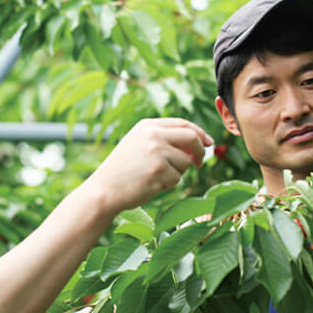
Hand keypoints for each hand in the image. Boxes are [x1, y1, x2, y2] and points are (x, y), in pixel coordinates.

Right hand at [85, 118, 212, 214]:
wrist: (105, 189)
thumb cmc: (123, 170)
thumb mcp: (139, 144)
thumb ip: (164, 139)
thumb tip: (199, 144)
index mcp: (148, 126)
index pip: (183, 123)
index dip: (199, 133)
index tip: (208, 142)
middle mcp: (153, 135)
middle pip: (192, 138)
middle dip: (200, 151)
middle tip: (200, 162)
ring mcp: (157, 152)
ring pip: (186, 162)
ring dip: (177, 173)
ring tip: (155, 177)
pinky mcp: (159, 170)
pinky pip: (177, 178)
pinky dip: (168, 184)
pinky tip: (150, 184)